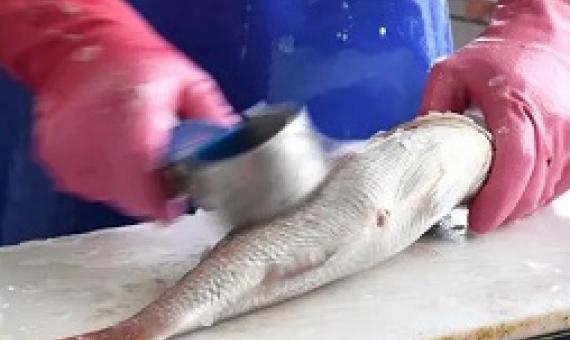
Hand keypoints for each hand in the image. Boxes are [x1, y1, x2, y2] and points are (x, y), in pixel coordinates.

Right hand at [0, 1, 237, 219]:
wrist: (81, 54)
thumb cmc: (138, 67)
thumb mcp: (188, 83)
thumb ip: (212, 117)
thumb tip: (236, 149)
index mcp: (136, 116)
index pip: (146, 176)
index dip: (163, 201)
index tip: (176, 206)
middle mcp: (99, 138)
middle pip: (131, 197)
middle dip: (154, 196)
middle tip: (162, 174)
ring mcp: (74, 154)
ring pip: (113, 197)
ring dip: (132, 188)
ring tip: (136, 154)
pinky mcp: (60, 163)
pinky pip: (93, 188)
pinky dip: (108, 180)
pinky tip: (114, 155)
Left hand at [420, 0, 569, 232]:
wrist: (538, 40)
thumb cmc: (493, 57)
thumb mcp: (449, 74)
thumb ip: (434, 109)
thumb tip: (421, 148)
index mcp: (516, 107)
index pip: (515, 163)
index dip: (497, 199)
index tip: (477, 220)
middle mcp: (550, 122)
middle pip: (533, 184)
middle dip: (505, 211)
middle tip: (479, 221)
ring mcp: (568, 132)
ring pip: (549, 186)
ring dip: (521, 205)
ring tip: (493, 209)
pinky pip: (562, 179)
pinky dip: (540, 194)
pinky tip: (517, 196)